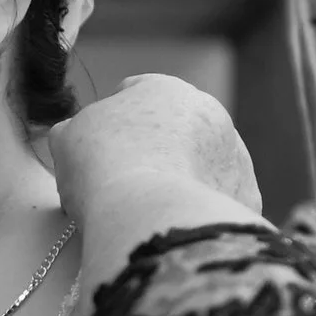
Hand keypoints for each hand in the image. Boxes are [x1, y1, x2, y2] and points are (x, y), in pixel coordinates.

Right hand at [48, 73, 261, 223]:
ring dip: (184, 178)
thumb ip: (74, 130)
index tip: (100, 150)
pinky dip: (202, 210)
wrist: (149, 214)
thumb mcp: (67, 140)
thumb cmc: (102, 167)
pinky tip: (178, 226)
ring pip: (203, 162)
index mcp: (163, 88)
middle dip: (156, 149)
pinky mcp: (248, 192)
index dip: (114, 121)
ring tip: (153, 211)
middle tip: (127, 183)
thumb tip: (75, 134)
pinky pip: (219, 199)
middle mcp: (208, 110)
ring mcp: (233, 151)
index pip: (137, 93)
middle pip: (175, 129)